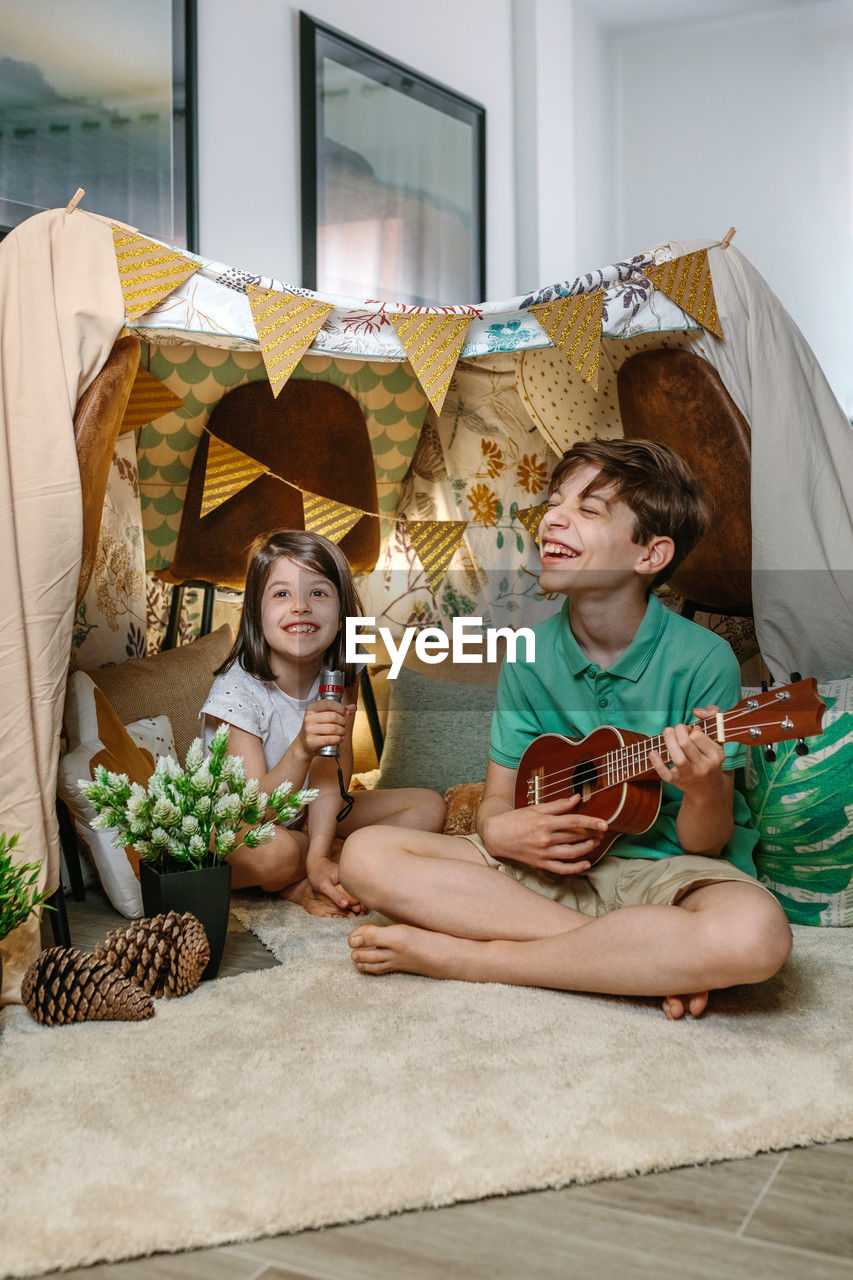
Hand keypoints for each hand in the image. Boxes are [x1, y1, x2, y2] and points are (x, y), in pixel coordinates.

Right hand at [298, 700, 355, 756]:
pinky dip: (338, 739)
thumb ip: (340, 710)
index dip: (340, 707)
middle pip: (334, 716)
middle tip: (343, 725)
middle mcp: (308, 718)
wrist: (304, 743)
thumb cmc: (317, 727)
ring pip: (333, 728)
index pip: (329, 703)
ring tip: (342, 732)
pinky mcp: (311, 741)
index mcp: (311, 708)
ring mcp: (309, 730)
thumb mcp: (325, 715)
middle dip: (343, 721)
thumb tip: (353, 707)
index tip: (345, 712)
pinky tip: (339, 738)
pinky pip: (330, 739)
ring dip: (342, 731)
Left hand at [306, 854, 364, 913]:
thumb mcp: (324, 886)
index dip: (363, 902)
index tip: (361, 911)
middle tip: (361, 914)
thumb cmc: (318, 873)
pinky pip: (352, 892)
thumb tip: (346, 904)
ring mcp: (349, 881)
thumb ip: (335, 895)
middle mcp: (351, 878)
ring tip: (359, 913)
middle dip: (362, 904)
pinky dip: (353, 900)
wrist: (315, 863)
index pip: (360, 890)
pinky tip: (352, 907)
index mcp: (348, 877)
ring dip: (359, 903)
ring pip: (357, 893)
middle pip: (360, 892)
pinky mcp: (346, 883)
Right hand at [481, 795, 607, 874]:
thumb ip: (558, 805)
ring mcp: (544, 853)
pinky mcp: (541, 863)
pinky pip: (562, 869)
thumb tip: (576, 798)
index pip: (574, 821)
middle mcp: (545, 839)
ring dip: (587, 848)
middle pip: (576, 836)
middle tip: (601, 831)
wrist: (496, 835)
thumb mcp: (535, 808)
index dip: (591, 822)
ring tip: (595, 842)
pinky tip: (586, 863)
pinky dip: (575, 868)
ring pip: (572, 852)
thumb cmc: (515, 820)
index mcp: (545, 822)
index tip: (604, 823)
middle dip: (592, 834)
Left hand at [648, 704, 725, 796]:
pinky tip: (652, 752)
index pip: (698, 736)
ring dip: (668, 741)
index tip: (689, 730)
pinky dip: (657, 763)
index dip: (690, 729)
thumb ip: (713, 715)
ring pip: (678, 758)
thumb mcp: (718, 739)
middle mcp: (704, 767)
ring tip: (667, 732)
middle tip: (676, 729)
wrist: (708, 789)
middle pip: (686, 744)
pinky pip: (665, 774)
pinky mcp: (678, 782)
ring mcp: (691, 776)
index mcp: (715, 755)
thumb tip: (696, 711)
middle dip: (677, 731)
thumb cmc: (710, 758)